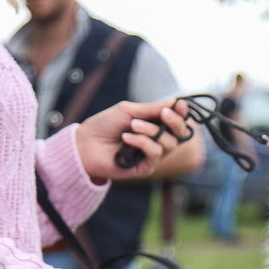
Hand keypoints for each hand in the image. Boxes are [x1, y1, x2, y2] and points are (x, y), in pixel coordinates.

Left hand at [76, 99, 191, 179]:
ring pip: (168, 143)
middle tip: (164, 114)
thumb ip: (152, 109)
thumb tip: (175, 102)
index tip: (179, 105)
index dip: (182, 113)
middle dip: (175, 122)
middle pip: (180, 134)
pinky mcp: (146, 166)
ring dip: (151, 131)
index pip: (177, 121)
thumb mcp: (129, 111)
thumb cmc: (105, 125)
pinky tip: (127, 138)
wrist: (86, 143)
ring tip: (132, 126)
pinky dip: (142, 142)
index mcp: (155, 125)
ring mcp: (153, 154)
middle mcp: (158, 140)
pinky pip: (155, 153)